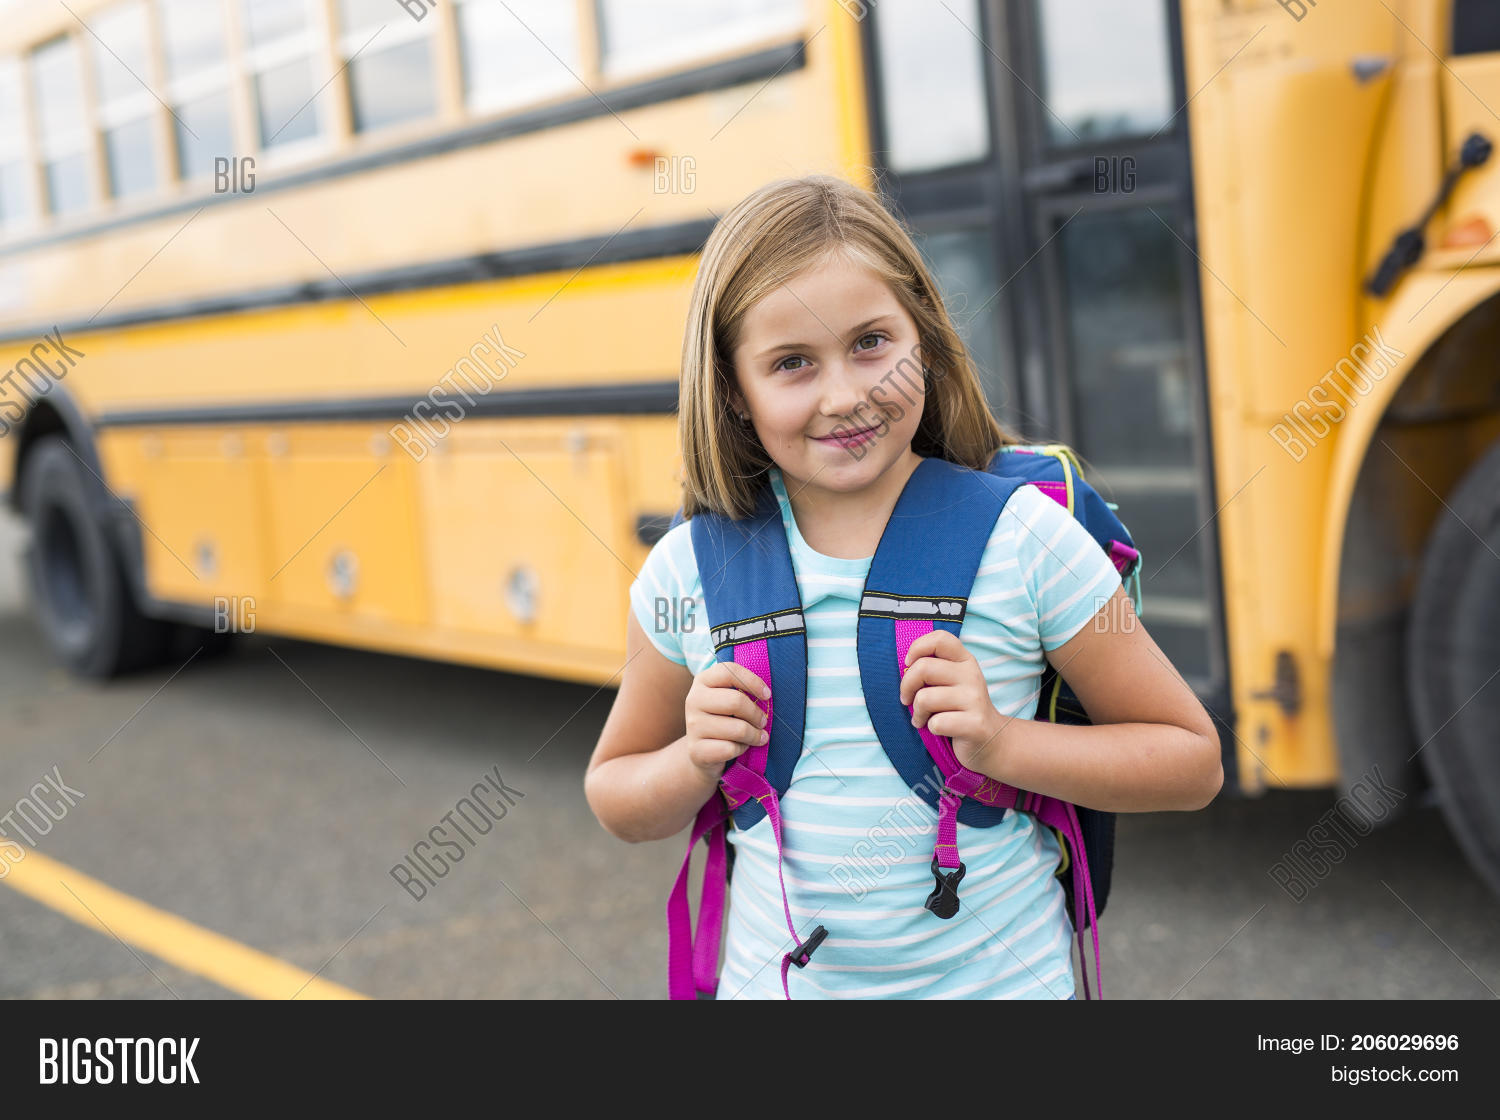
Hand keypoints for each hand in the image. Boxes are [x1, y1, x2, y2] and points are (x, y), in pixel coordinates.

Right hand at [682, 660, 770, 780]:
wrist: (702, 751)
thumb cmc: (724, 718)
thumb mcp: (729, 698)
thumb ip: (743, 689)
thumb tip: (765, 694)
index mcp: (703, 680)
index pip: (730, 671)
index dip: (753, 682)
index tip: (767, 695)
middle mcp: (694, 700)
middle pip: (736, 701)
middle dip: (756, 714)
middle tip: (762, 722)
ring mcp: (693, 725)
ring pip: (738, 729)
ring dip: (754, 735)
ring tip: (756, 737)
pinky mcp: (696, 750)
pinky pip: (730, 749)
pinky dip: (741, 749)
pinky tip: (739, 747)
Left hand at [899, 629, 1010, 775]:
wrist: (992, 739)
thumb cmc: (959, 708)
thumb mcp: (950, 681)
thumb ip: (932, 669)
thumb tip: (905, 667)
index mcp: (965, 660)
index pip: (940, 638)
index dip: (917, 648)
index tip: (909, 665)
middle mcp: (972, 675)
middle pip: (923, 668)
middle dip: (906, 687)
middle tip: (907, 700)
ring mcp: (975, 699)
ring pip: (924, 698)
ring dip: (917, 713)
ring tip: (923, 718)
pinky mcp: (975, 724)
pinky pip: (936, 723)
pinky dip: (930, 728)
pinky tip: (938, 730)